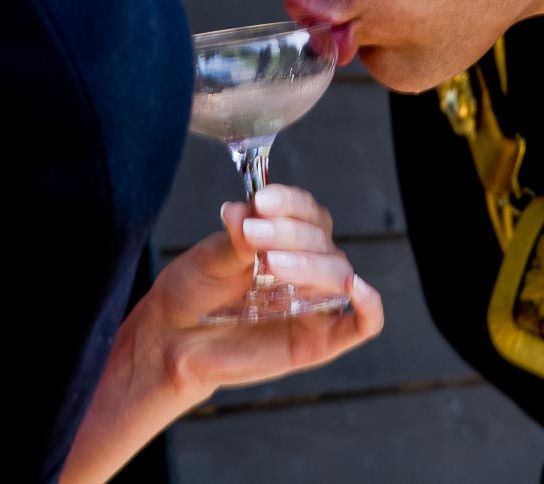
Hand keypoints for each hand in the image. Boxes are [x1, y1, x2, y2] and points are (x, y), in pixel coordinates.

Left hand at [135, 183, 384, 399]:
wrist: (173, 342)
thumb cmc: (193, 294)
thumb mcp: (208, 259)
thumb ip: (234, 239)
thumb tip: (246, 209)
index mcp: (284, 238)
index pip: (305, 211)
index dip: (289, 202)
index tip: (261, 201)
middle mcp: (305, 267)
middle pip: (321, 239)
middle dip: (290, 232)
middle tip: (254, 235)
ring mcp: (315, 303)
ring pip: (339, 274)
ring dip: (311, 264)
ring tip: (271, 263)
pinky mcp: (319, 342)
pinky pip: (362, 324)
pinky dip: (369, 306)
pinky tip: (357, 288)